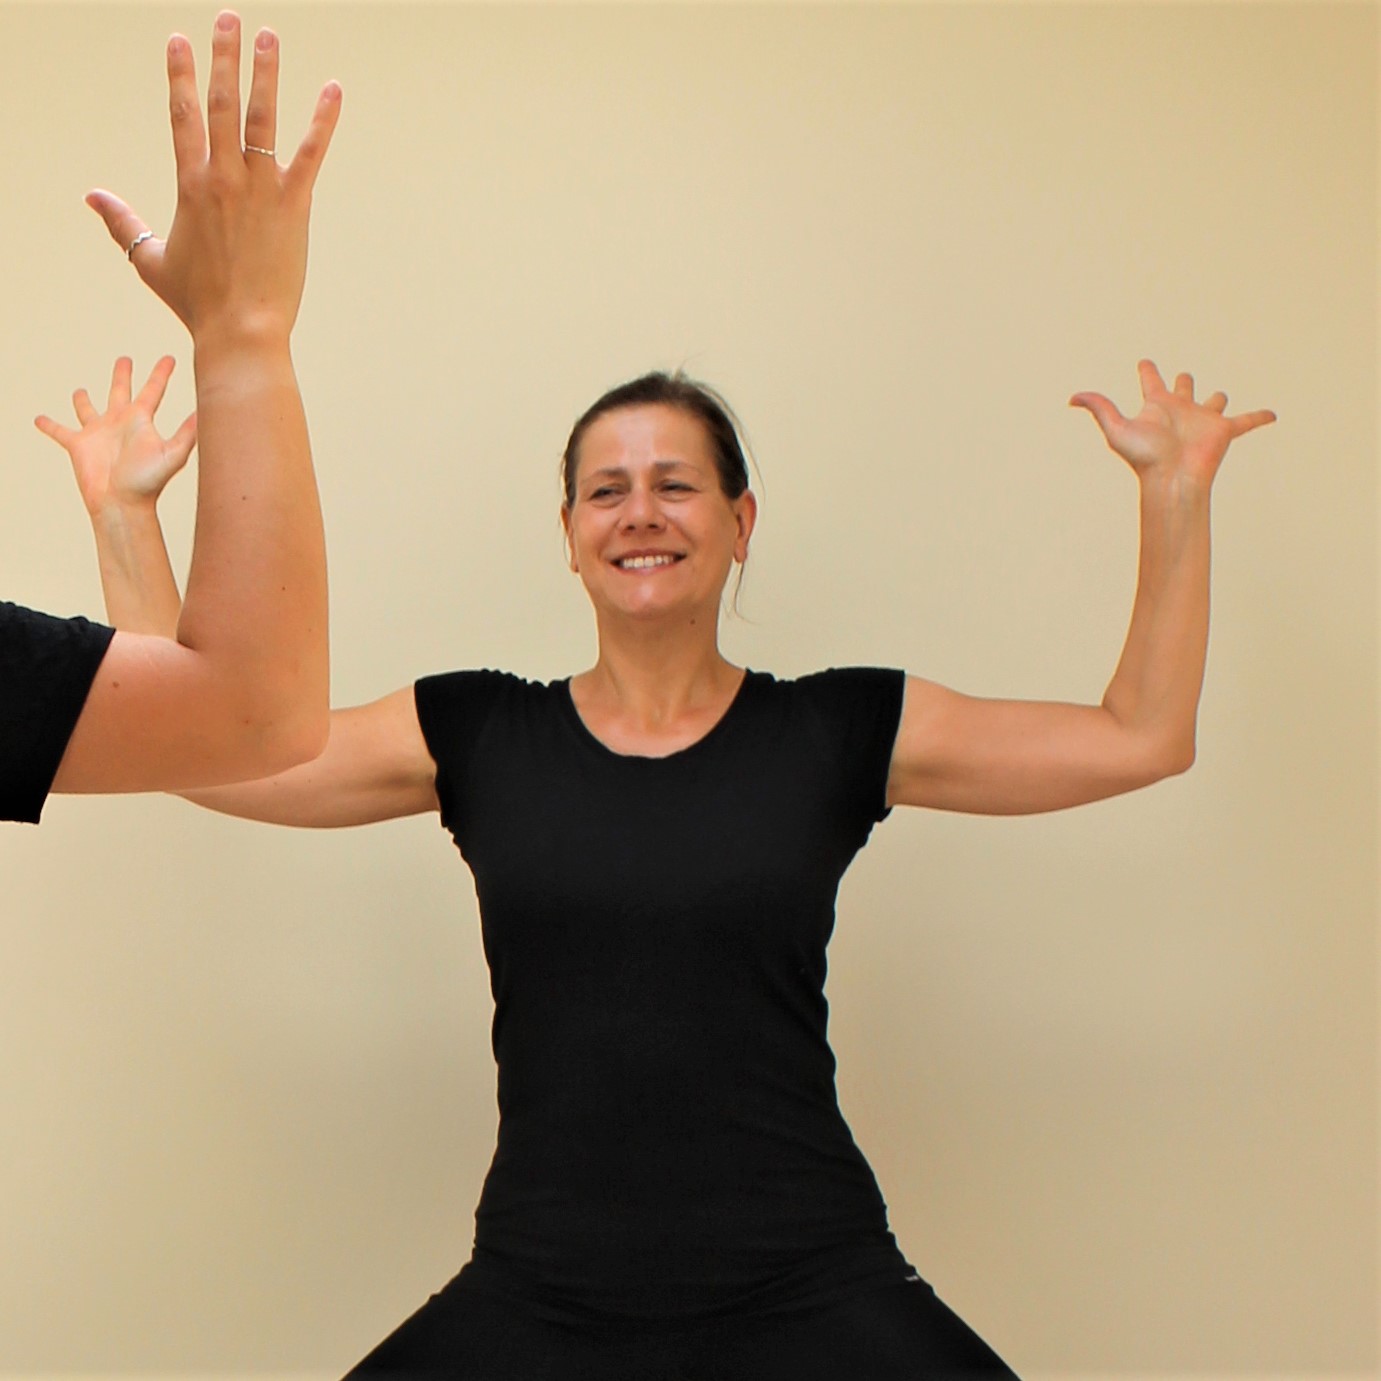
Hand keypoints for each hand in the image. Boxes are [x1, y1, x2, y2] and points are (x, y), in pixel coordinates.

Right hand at [35, 356, 195, 517]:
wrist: (122, 504)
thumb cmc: (148, 483)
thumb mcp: (172, 455)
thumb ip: (188, 433)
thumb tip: (206, 412)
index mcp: (141, 421)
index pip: (153, 390)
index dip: (161, 374)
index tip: (170, 358)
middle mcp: (119, 423)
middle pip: (120, 391)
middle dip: (122, 375)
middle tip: (124, 359)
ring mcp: (98, 433)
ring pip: (87, 409)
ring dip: (82, 400)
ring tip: (80, 391)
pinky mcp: (78, 446)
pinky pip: (59, 431)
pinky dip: (48, 425)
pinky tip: (39, 419)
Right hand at [86, 11, 341, 342]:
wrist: (240, 328)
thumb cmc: (198, 302)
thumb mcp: (151, 260)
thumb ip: (123, 224)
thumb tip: (92, 197)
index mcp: (189, 184)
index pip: (183, 115)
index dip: (180, 75)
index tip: (179, 41)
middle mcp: (223, 177)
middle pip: (223, 103)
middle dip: (224, 57)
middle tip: (229, 18)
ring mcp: (261, 188)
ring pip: (263, 118)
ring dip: (267, 73)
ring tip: (269, 36)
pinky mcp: (295, 205)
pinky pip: (312, 153)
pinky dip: (323, 120)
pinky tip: (334, 90)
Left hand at [1070, 360, 1275, 487]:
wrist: (1172, 479)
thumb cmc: (1144, 458)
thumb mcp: (1117, 428)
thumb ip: (1098, 408)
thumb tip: (1072, 398)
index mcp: (1157, 406)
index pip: (1151, 381)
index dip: (1148, 370)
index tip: (1145, 363)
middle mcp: (1181, 411)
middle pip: (1184, 388)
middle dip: (1183, 382)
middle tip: (1181, 379)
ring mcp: (1204, 421)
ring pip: (1215, 401)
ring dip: (1217, 399)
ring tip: (1219, 400)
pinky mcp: (1224, 432)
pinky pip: (1247, 421)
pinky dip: (1260, 417)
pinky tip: (1272, 415)